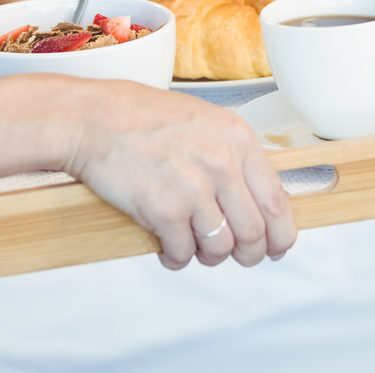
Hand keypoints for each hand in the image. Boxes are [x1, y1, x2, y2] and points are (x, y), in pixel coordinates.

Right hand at [63, 81, 295, 268]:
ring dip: (207, 255)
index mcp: (238, 138)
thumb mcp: (204, 122)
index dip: (280, 234)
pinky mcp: (163, 210)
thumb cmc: (141, 117)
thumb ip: (233, 155)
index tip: (277, 246)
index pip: (276, 200)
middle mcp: (222, 162)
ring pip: (220, 248)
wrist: (93, 119)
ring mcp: (194, 187)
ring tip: (191, 243)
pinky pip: (182, 253)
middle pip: (254, 232)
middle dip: (248, 253)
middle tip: (236, 255)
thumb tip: (255, 198)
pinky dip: (175, 257)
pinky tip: (166, 246)